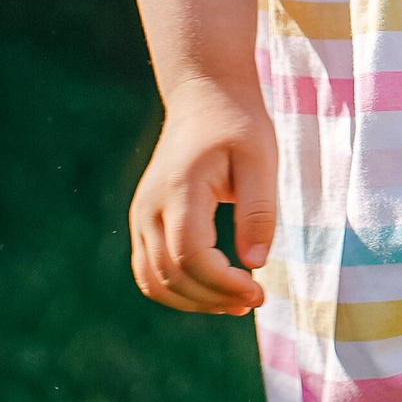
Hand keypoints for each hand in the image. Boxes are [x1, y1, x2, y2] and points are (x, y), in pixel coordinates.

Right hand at [130, 75, 276, 315]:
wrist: (204, 98)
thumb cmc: (238, 125)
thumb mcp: (261, 160)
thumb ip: (258, 210)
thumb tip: (256, 263)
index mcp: (180, 189)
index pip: (190, 255)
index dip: (223, 283)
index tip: (258, 292)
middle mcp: (150, 207)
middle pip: (171, 275)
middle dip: (213, 297)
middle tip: (255, 301)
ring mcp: (141, 216)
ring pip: (154, 281)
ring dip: (194, 301)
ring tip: (235, 303)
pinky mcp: (142, 222)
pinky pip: (149, 271)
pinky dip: (177, 290)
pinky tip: (212, 292)